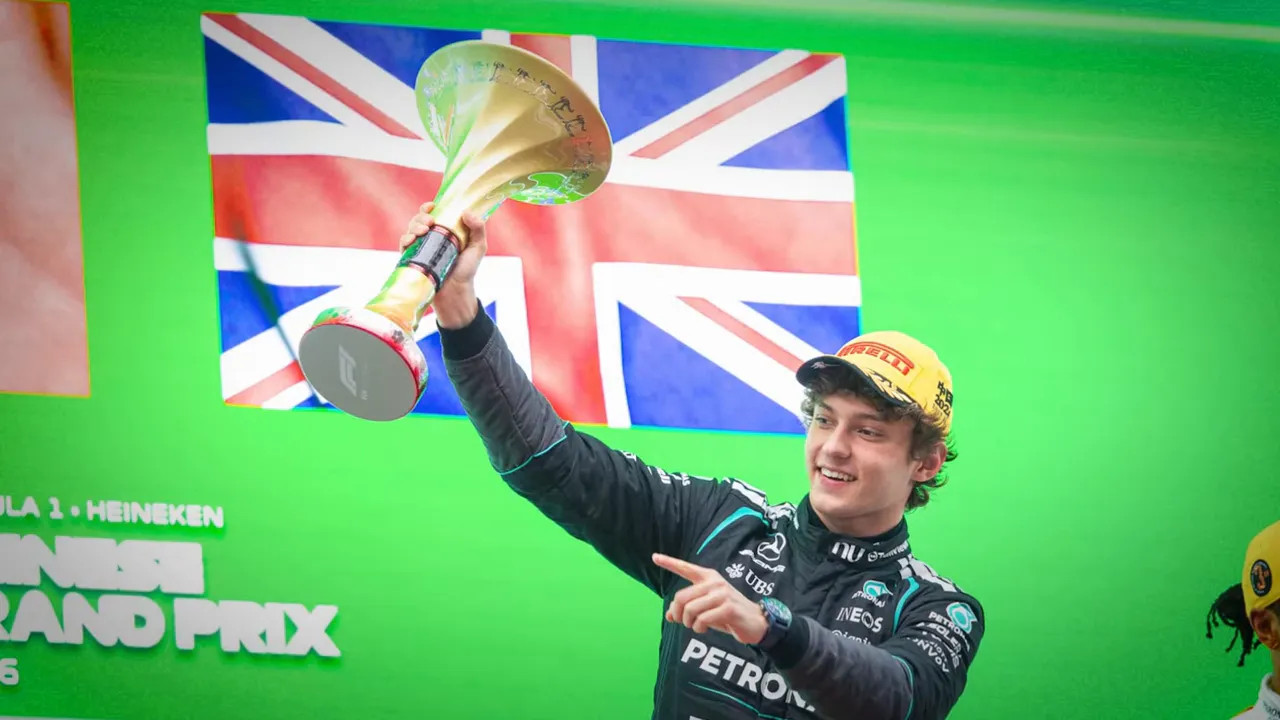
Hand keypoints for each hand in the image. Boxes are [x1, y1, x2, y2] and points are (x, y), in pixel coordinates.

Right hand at [398, 201, 488, 327]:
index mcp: (444, 231)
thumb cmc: (467, 270)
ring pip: (411, 229)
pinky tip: (410, 240)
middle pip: (420, 219)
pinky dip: (405, 239)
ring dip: (414, 226)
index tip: (432, 206)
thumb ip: (478, 228)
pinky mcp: (412, 259)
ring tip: (423, 231)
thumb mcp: (478, 247)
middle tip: (430, 222)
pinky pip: (403, 245)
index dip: (429, 208)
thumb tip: (466, 212)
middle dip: (421, 216)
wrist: (455, 292)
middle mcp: (430, 237)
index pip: (434, 214)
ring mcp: (420, 248)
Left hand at [653, 553, 767, 644]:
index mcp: (709, 577)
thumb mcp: (706, 609)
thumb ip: (689, 608)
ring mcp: (721, 594)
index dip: (669, 563)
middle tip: (683, 622)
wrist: (756, 622)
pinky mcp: (727, 608)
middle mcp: (714, 582)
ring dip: (689, 623)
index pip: (686, 568)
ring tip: (696, 626)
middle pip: (681, 597)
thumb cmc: (728, 614)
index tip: (655, 557)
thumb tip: (669, 616)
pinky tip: (703, 629)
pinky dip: (698, 628)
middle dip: (678, 614)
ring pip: (690, 610)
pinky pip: (702, 619)